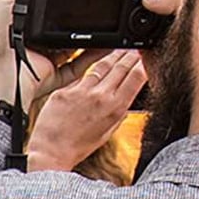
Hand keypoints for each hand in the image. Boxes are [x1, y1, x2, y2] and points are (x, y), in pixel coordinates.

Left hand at [25, 49, 147, 174]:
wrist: (52, 151)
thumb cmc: (79, 145)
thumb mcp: (108, 132)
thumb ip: (118, 113)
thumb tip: (126, 97)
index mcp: (115, 109)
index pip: (136, 78)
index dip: (142, 64)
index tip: (146, 56)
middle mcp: (101, 97)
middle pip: (121, 68)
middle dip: (130, 55)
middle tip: (134, 48)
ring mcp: (82, 92)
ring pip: (102, 66)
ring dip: (112, 55)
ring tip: (118, 49)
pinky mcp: (66, 89)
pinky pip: (81, 75)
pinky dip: (91, 66)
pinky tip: (95, 58)